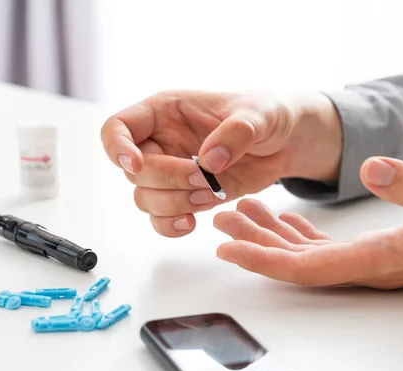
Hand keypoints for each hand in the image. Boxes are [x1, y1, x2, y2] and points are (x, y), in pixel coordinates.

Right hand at [101, 90, 340, 236]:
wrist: (284, 142)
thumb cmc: (266, 115)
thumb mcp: (259, 114)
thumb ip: (236, 131)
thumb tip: (209, 161)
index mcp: (166, 112)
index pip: (117, 127)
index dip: (117, 148)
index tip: (137, 163)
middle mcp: (161, 143)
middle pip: (134, 172)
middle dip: (166, 180)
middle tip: (204, 179)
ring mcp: (173, 172)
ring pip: (145, 199)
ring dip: (172, 205)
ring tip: (209, 196)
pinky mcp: (188, 196)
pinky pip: (162, 219)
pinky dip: (171, 226)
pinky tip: (193, 222)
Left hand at [213, 158, 402, 287]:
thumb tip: (371, 168)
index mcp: (384, 258)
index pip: (312, 268)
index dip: (267, 261)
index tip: (231, 250)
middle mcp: (371, 266)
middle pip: (299, 264)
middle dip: (256, 246)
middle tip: (221, 222)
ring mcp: (372, 261)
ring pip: (307, 256)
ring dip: (271, 237)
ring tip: (240, 214)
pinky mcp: (376, 250)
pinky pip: (325, 247)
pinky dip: (297, 234)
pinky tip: (280, 219)